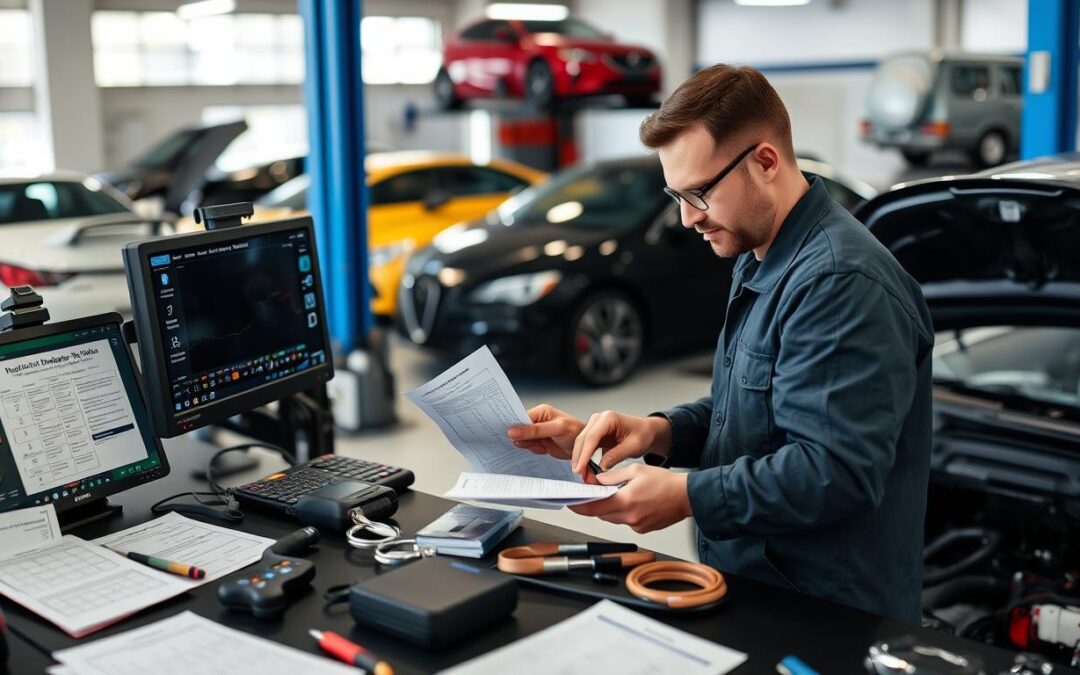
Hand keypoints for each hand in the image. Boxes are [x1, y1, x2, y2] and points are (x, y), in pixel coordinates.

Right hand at [507, 404, 583, 460]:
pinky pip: (529, 448)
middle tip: (525, 441)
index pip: (520, 417)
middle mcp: (537, 421)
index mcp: (540, 411)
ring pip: (523, 440)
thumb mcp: (556, 429)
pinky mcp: (539, 443)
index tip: (506, 433)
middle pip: (519, 429)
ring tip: (541, 445)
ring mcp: (537, 433)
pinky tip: (544, 448)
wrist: (585, 449)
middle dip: (520, 437)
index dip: (512, 425)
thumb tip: (513, 430)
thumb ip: (535, 430)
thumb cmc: (575, 432)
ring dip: (529, 445)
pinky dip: (535, 450)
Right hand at [569, 411, 671, 478]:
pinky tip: (586, 470)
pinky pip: (585, 447)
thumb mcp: (634, 446)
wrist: (647, 431)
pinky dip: (585, 459)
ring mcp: (595, 426)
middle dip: (580, 460)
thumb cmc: (644, 434)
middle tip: (582, 477)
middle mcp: (599, 419)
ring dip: (580, 461)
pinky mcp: (594, 434)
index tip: (580, 469)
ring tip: (585, 476)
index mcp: (609, 418)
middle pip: (582, 440)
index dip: (584, 455)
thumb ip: (617, 455)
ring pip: (581, 444)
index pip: (592, 437)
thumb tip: (601, 467)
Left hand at [569, 465, 691, 532]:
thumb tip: (596, 481)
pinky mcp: (643, 529)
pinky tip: (631, 501)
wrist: (688, 496)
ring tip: (615, 494)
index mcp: (625, 501)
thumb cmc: (665, 482)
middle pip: (601, 514)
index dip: (579, 506)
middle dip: (595, 504)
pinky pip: (625, 521)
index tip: (570, 502)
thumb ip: (612, 477)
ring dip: (609, 508)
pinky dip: (622, 512)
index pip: (594, 508)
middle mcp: (629, 517)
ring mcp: (637, 525)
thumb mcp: (635, 470)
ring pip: (612, 518)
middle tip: (591, 493)